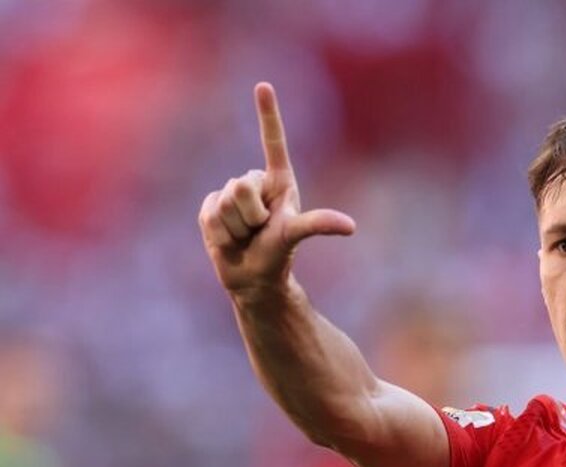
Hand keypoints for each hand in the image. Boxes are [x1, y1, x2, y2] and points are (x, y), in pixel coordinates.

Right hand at [198, 82, 355, 294]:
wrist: (252, 277)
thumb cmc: (279, 254)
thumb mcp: (296, 234)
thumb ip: (317, 224)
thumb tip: (351, 226)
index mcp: (278, 180)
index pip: (272, 142)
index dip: (267, 114)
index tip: (263, 86)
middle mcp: (253, 182)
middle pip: (241, 186)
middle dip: (250, 214)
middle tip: (258, 229)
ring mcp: (229, 194)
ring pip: (225, 202)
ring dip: (236, 227)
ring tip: (246, 236)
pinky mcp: (209, 208)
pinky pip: (209, 214)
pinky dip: (220, 232)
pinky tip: (229, 239)